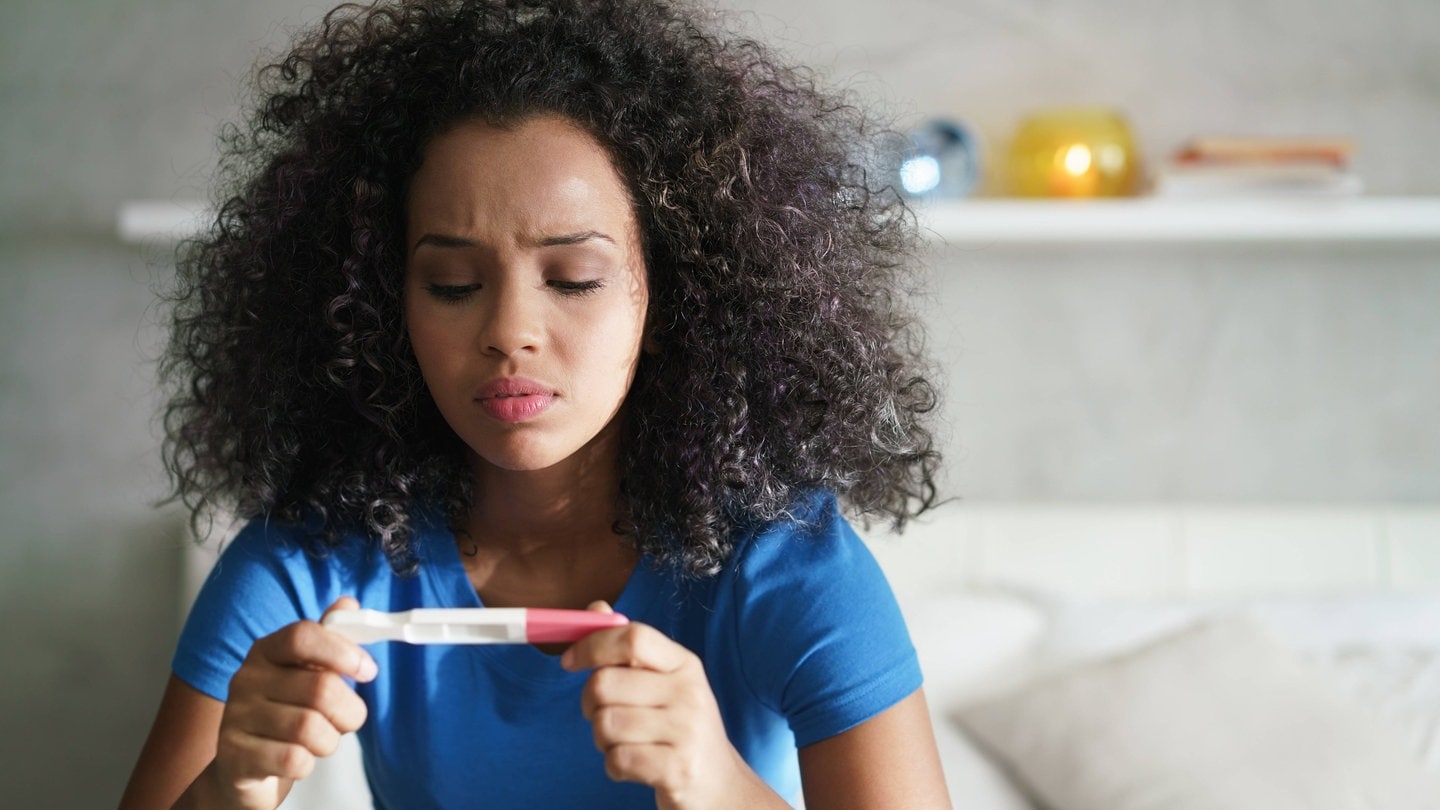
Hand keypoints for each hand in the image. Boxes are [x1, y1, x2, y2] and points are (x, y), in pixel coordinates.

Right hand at [199, 597, 375, 809]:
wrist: (244, 767)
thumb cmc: (286, 713)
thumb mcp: (308, 674)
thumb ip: (329, 641)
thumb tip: (349, 604)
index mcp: (267, 651)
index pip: (303, 635)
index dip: (342, 651)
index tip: (368, 671)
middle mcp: (246, 679)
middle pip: (320, 688)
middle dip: (349, 711)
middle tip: (347, 720)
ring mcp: (236, 718)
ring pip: (310, 728)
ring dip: (329, 741)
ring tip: (320, 741)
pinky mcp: (235, 758)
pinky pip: (292, 760)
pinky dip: (307, 764)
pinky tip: (296, 760)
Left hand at [561, 602, 781, 809]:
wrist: (721, 787)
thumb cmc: (681, 730)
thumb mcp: (665, 683)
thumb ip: (630, 648)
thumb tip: (595, 609)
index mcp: (684, 664)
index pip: (633, 637)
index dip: (592, 645)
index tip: (569, 661)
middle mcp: (689, 693)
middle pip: (605, 683)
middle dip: (589, 703)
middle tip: (602, 714)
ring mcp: (686, 732)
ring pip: (605, 724)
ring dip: (602, 740)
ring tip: (624, 743)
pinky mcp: (677, 769)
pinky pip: (617, 760)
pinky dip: (614, 766)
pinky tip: (634, 765)